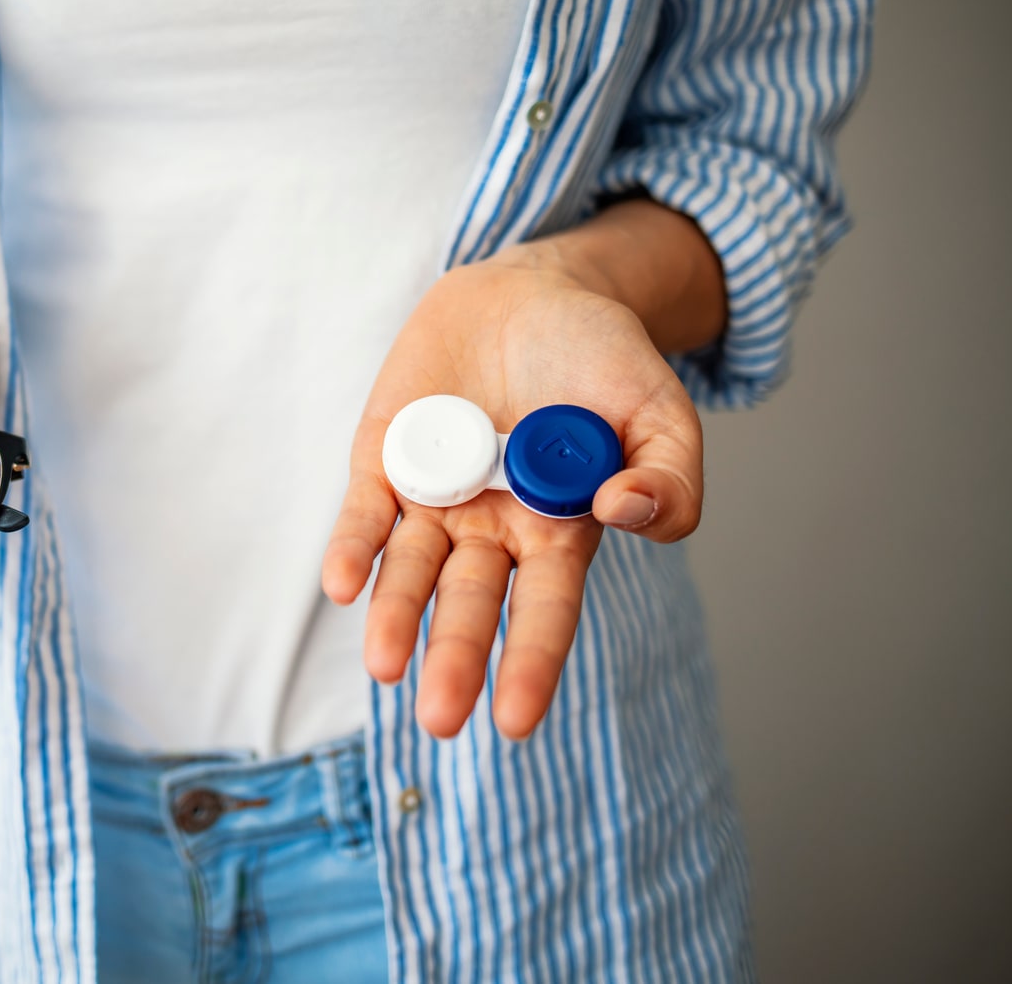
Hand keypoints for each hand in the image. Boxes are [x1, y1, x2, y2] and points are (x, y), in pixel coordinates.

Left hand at [322, 246, 704, 739]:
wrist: (533, 289)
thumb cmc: (602, 360)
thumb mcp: (660, 410)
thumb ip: (671, 475)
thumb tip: (628, 513)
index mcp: (558, 531)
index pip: (543, 612)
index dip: (529, 664)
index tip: (514, 722)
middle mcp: (490, 528)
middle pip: (469, 602)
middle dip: (455, 658)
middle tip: (439, 718)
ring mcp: (433, 496)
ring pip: (409, 568)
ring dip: (396, 615)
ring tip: (386, 665)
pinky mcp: (384, 458)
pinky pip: (365, 512)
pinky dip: (353, 546)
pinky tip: (341, 582)